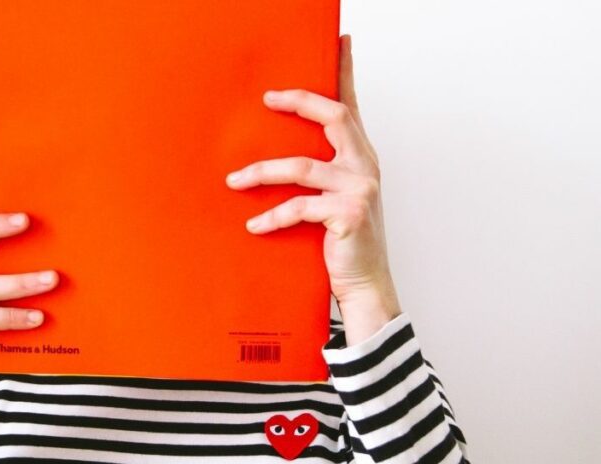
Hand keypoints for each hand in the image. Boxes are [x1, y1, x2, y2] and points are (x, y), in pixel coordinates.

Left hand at [224, 34, 400, 321]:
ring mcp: (360, 189)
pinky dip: (272, 216)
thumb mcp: (335, 198)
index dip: (346, 72)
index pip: (352, 107)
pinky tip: (255, 224)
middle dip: (300, 102)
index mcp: (362, 157)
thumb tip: (281, 153)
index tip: (341, 41)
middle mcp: (366, 166)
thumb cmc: (344, 241)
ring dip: (262, 172)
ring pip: (302, 166)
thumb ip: (321, 171)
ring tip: (234, 181)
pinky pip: (299, 207)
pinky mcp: (348, 214)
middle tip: (268, 98)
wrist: (363, 285)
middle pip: (334, 118)